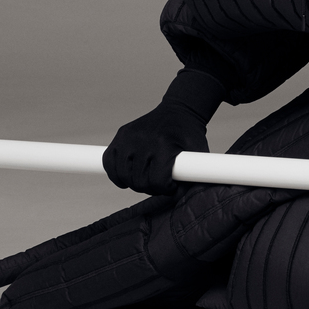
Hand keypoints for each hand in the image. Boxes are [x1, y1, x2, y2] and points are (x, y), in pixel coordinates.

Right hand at [102, 69, 225, 193]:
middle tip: (160, 182)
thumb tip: (179, 197)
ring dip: (133, 183)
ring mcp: (130, 136)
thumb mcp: (199, 153)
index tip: (172, 184)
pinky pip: (109, 163)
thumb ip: (194, 176)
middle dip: (151, 188)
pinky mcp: (121, 134)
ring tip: (146, 178)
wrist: (179, 110)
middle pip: (139, 181)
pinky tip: (128, 174)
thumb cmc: (189, 136)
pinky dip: (116, 173)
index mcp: (165, 144)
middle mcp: (144, 139)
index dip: (166, 189)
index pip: (157, 181)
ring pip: (122, 175)